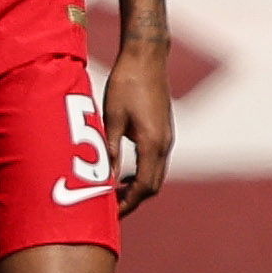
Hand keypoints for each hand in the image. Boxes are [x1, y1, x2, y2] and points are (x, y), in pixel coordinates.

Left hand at [100, 33, 174, 211]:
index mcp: (152, 143)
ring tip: (112, 192)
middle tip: (109, 208)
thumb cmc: (126, 84)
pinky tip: (122, 171)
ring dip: (137, 187)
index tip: (109, 214)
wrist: (147, 58)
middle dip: (133, 200)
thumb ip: (110, 150)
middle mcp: (164, 144)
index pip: (143, 186)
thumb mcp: (111, 118)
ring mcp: (167, 138)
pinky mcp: (163, 131)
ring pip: (155, 174)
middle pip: (153, 185)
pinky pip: (155, 162)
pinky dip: (140, 174)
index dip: (127, 203)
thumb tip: (104, 179)